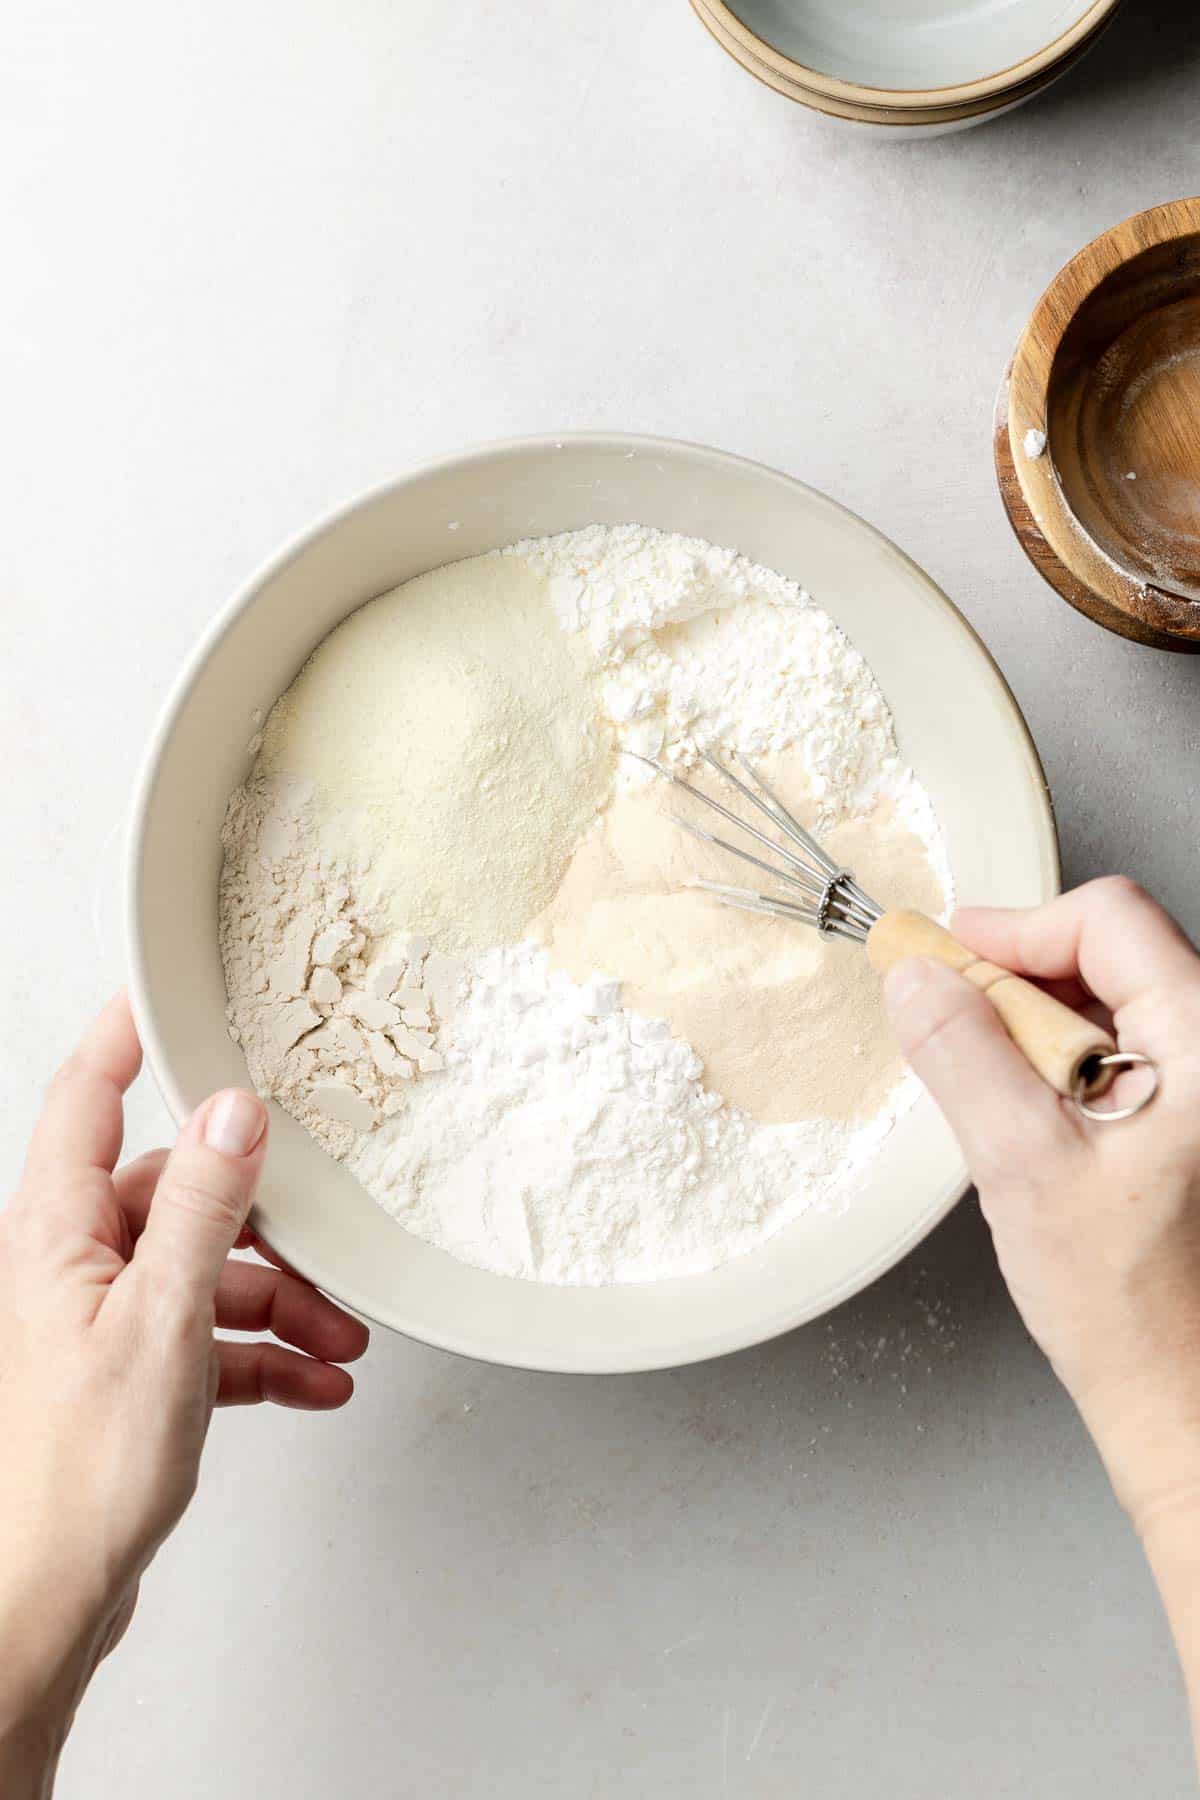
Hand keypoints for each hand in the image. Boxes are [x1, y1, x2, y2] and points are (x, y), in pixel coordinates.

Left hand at [0, 995, 368, 1790]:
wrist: (47, 1600)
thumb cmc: (79, 1475)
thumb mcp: (163, 1319)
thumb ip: (202, 1206)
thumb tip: (232, 1111)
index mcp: (59, 1231)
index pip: (86, 1096)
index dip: (125, 1035)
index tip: (165, 988)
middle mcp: (75, 1264)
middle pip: (178, 1193)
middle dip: (263, 1223)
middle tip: (327, 1245)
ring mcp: (103, 1319)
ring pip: (207, 1270)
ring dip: (280, 1300)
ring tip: (339, 1340)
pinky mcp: (132, 1373)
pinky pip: (211, 1336)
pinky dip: (266, 1354)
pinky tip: (316, 1382)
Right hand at [883, 877, 1199, 1528]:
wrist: (1189, 1402)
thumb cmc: (1135, 1307)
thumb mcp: (1022, 1166)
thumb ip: (964, 1055)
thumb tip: (919, 978)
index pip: (1109, 920)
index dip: (1016, 929)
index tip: (950, 957)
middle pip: (1115, 954)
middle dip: (1021, 980)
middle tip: (957, 1026)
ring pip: (1118, 1004)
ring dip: (1042, 1028)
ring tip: (1002, 1100)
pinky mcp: (1197, 1123)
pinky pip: (1129, 1053)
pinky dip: (1068, 1066)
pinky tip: (1038, 1125)